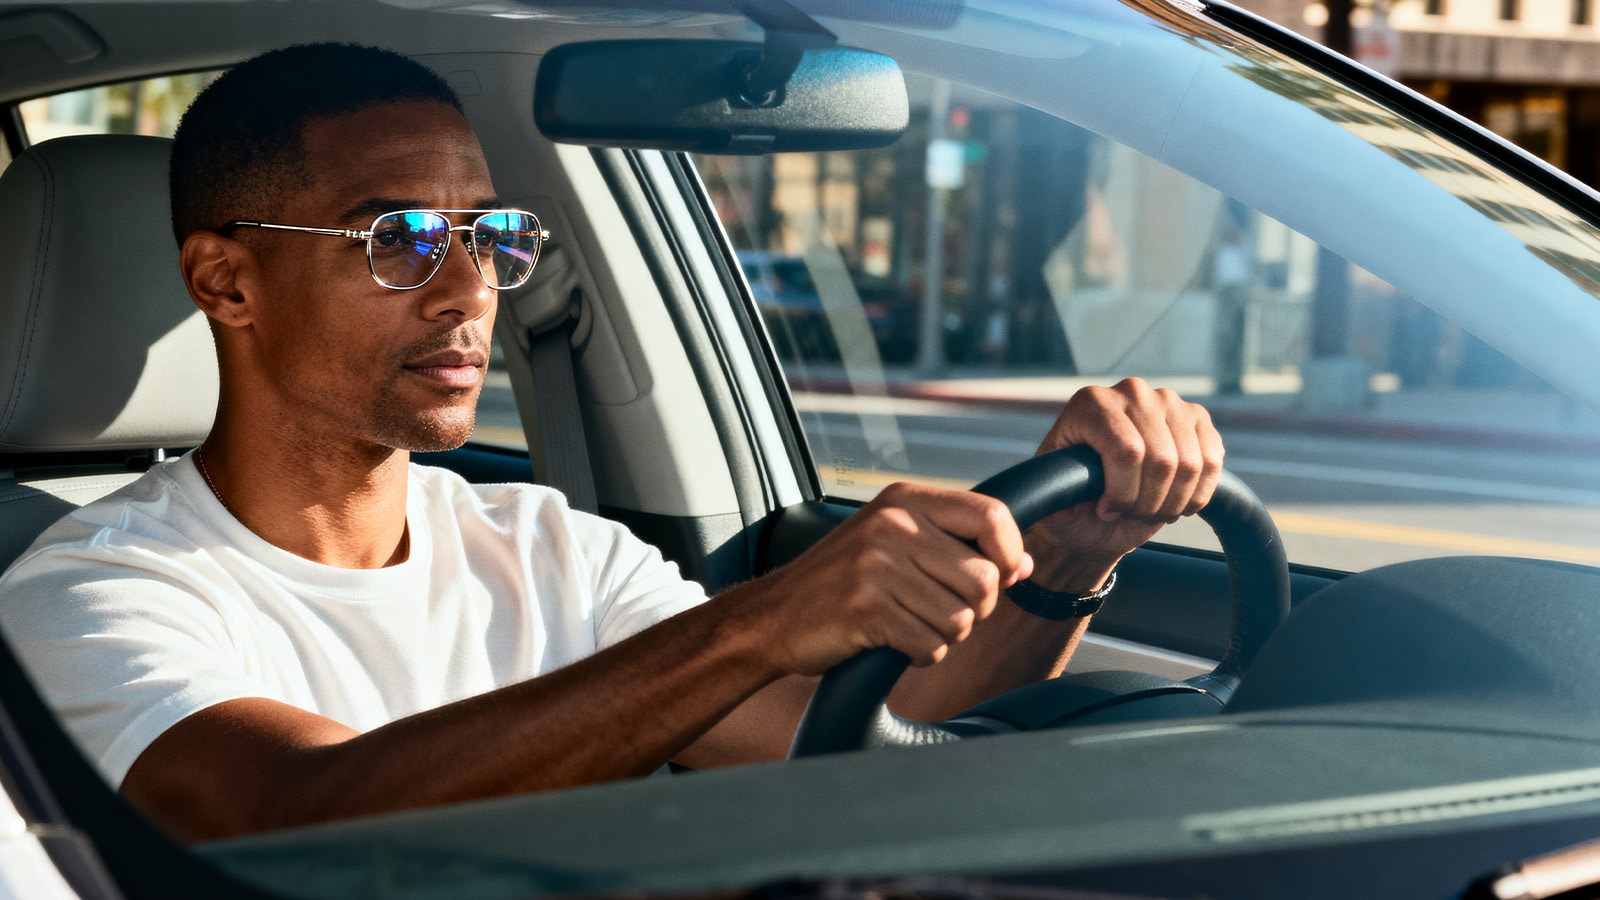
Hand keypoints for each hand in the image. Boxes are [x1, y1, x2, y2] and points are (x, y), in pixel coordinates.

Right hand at [739, 482, 1033, 675]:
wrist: (771, 617)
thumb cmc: (840, 582)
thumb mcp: (894, 543)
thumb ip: (957, 546)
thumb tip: (1024, 566)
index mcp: (904, 500)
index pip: (992, 515)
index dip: (1009, 554)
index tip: (1001, 577)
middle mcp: (892, 525)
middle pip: (984, 578)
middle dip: (973, 609)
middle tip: (936, 610)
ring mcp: (877, 566)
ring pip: (962, 619)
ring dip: (944, 635)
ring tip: (908, 624)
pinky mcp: (867, 608)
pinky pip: (931, 646)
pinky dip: (920, 655)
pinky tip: (893, 642)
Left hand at [1026, 378, 1223, 591]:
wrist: (1095, 514)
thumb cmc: (1071, 506)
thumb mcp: (1053, 499)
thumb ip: (1058, 488)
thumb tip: (1082, 484)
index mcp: (1090, 403)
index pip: (1127, 450)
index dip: (1123, 493)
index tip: (1105, 511)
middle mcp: (1131, 392)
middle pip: (1163, 460)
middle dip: (1147, 503)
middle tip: (1128, 513)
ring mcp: (1168, 401)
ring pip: (1191, 465)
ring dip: (1171, 502)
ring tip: (1147, 509)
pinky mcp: (1197, 419)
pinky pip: (1214, 463)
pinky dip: (1196, 495)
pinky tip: (1173, 501)